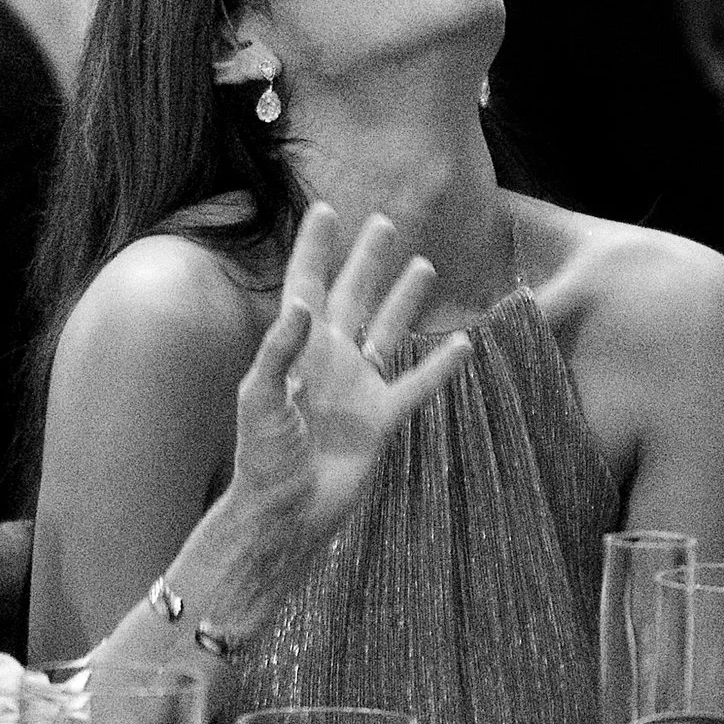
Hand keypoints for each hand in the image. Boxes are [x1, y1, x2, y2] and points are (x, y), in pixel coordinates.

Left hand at [227, 205, 469, 553]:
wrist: (286, 514)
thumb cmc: (263, 458)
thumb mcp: (258, 399)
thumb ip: (278, 350)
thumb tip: (304, 305)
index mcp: (297, 350)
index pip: (306, 286)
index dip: (314, 248)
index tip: (325, 209)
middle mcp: (329, 360)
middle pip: (352, 296)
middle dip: (366, 260)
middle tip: (383, 224)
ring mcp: (357, 388)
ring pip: (387, 330)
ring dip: (404, 300)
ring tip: (423, 265)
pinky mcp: (381, 419)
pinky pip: (416, 385)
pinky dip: (441, 367)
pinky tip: (465, 344)